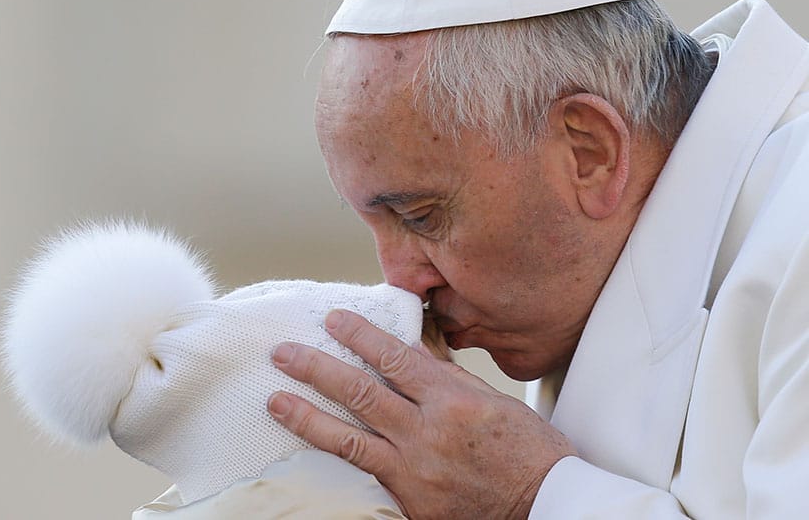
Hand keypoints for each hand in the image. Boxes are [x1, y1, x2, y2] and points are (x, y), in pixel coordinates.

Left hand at [268, 309, 575, 518]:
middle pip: (360, 392)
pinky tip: (305, 451)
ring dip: (306, 416)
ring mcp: (414, 469)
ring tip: (274, 401)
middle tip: (283, 352)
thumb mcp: (493, 401)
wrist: (546, 505)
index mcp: (453, 399)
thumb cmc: (528, 451)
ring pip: (348, 438)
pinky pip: (362, 477)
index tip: (332, 318)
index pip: (394, 357)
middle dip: (316, 368)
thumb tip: (410, 349)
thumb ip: (446, 377)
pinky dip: (332, 462)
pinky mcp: (409, 500)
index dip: (359, 335)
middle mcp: (427, 431)